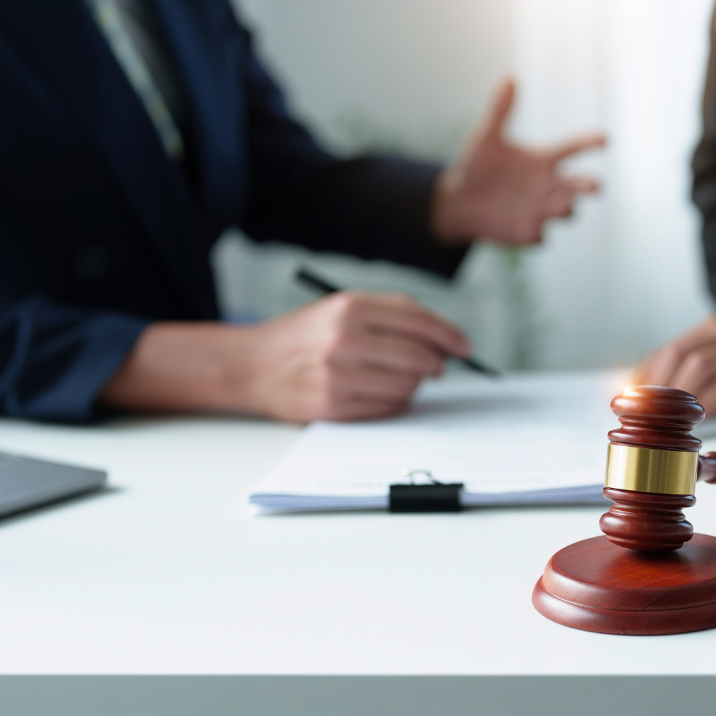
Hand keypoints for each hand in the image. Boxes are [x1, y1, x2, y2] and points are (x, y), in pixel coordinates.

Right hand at [240, 292, 470, 421]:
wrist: (252, 365)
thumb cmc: (305, 336)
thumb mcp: (341, 307)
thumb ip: (391, 315)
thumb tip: (444, 338)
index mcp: (350, 307)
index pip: (419, 321)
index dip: (449, 336)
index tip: (464, 347)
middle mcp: (344, 339)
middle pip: (419, 356)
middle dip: (436, 364)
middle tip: (437, 367)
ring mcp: (337, 374)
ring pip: (407, 385)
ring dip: (414, 385)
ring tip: (399, 378)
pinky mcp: (333, 405)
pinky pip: (388, 408)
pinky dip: (394, 402)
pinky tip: (380, 392)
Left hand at [432, 77, 604, 244]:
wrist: (459, 200)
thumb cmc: (477, 165)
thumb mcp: (486, 136)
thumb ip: (500, 110)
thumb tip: (509, 77)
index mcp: (543, 160)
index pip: (573, 148)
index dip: (590, 143)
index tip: (604, 139)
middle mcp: (549, 186)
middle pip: (580, 186)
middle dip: (588, 186)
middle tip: (594, 185)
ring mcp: (540, 211)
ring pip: (565, 211)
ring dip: (565, 208)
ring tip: (560, 205)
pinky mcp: (526, 231)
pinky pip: (538, 236)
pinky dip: (536, 233)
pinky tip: (529, 228)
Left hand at [631, 317, 715, 412]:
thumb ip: (706, 376)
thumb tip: (671, 406)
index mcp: (714, 331)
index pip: (666, 351)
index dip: (642, 375)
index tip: (624, 399)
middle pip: (674, 356)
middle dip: (650, 387)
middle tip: (636, 414)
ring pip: (694, 368)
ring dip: (672, 397)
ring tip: (659, 421)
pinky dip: (703, 405)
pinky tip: (694, 422)